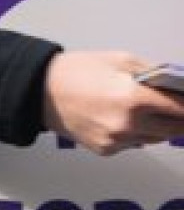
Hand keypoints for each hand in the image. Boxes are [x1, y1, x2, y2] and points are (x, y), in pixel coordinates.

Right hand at [42, 51, 183, 154]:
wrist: (40, 91)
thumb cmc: (76, 71)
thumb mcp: (120, 60)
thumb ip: (155, 74)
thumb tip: (180, 86)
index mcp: (133, 98)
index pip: (181, 109)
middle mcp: (127, 124)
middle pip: (175, 128)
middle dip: (179, 117)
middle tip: (173, 106)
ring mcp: (117, 140)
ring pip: (157, 138)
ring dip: (159, 125)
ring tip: (143, 109)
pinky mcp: (107, 150)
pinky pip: (135, 143)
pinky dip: (136, 132)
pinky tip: (121, 118)